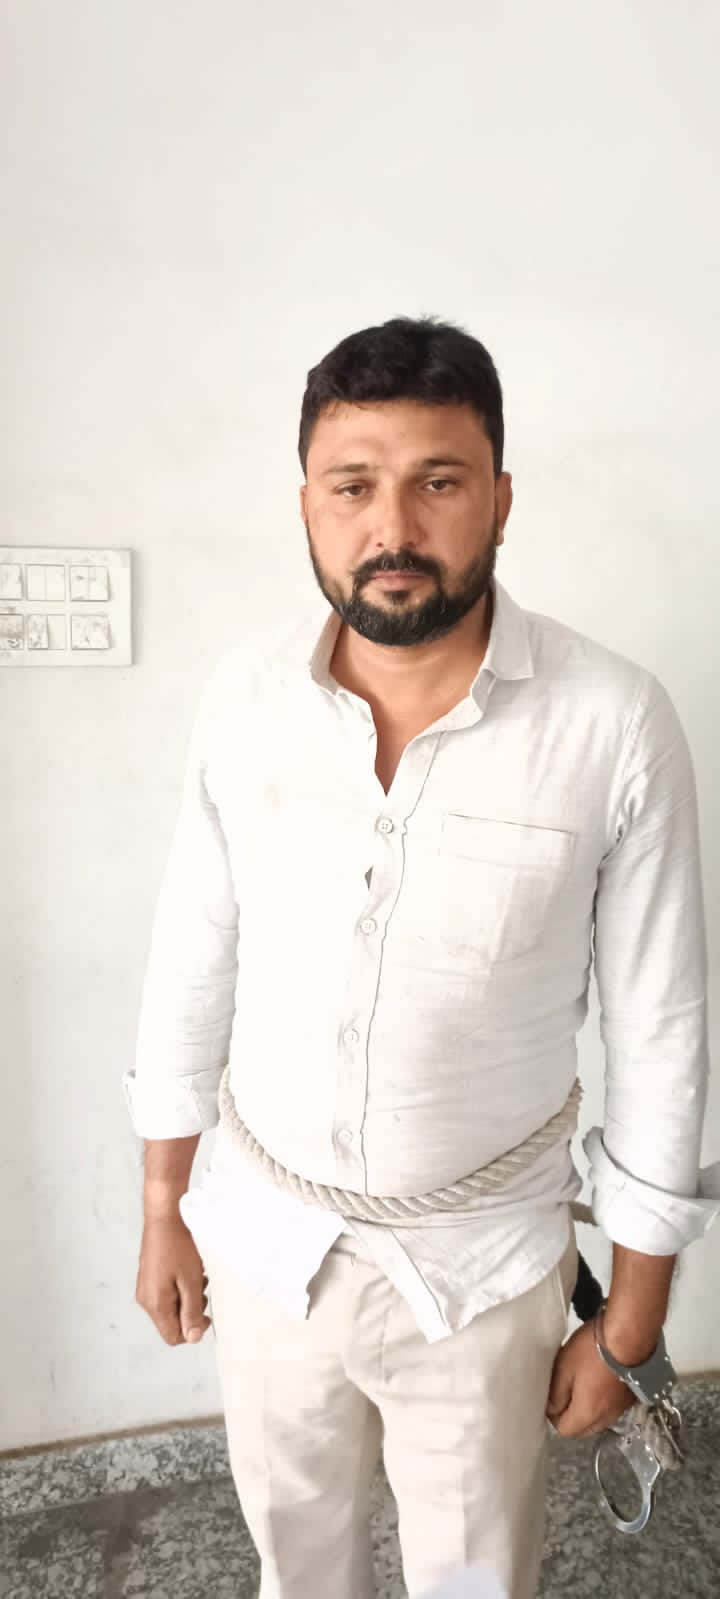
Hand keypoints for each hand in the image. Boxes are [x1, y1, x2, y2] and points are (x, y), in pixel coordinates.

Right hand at [136, 1214, 210, 1345]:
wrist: (165, 1216)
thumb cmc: (177, 1245)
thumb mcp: (191, 1281)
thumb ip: (192, 1311)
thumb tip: (192, 1338)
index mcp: (155, 1304)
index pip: (172, 1336)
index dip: (192, 1330)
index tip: (206, 1313)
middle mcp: (145, 1299)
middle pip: (171, 1322)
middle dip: (190, 1310)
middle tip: (200, 1289)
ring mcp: (145, 1288)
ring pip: (170, 1307)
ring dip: (187, 1297)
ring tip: (195, 1276)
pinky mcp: (148, 1278)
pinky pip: (166, 1294)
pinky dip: (179, 1287)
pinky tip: (186, 1271)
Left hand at [546, 1320, 633, 1437]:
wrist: (629, 1336)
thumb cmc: (595, 1349)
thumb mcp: (564, 1368)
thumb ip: (555, 1394)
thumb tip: (551, 1408)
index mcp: (588, 1414)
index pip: (564, 1430)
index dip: (553, 1414)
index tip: (551, 1396)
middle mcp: (607, 1417)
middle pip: (582, 1429)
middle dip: (570, 1416)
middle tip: (564, 1390)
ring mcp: (621, 1408)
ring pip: (597, 1419)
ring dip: (586, 1408)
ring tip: (581, 1382)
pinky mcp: (630, 1397)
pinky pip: (611, 1408)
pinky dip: (602, 1400)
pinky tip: (597, 1379)